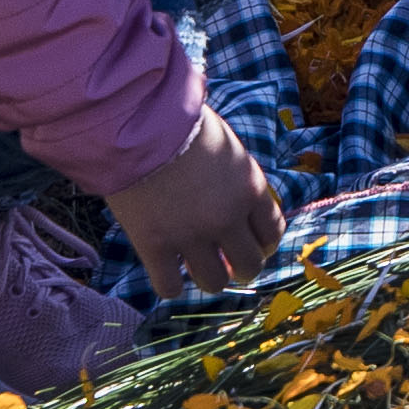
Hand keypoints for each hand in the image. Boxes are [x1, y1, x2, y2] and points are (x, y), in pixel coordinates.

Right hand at [107, 104, 284, 297]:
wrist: (135, 121)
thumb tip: (238, 199)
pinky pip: (170, 287)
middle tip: (225, 260)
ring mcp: (191, 236)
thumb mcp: (225, 144)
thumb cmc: (180, 121)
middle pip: (250, 265)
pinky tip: (165, 271)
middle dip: (239, 266)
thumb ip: (236, 177)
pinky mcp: (155, 246)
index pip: (273, 233)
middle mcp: (227, 218)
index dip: (261, 243)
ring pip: (214, 283)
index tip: (249, 242)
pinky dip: (170, 285)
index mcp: (250, 188)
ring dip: (208, 278)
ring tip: (194, 267)